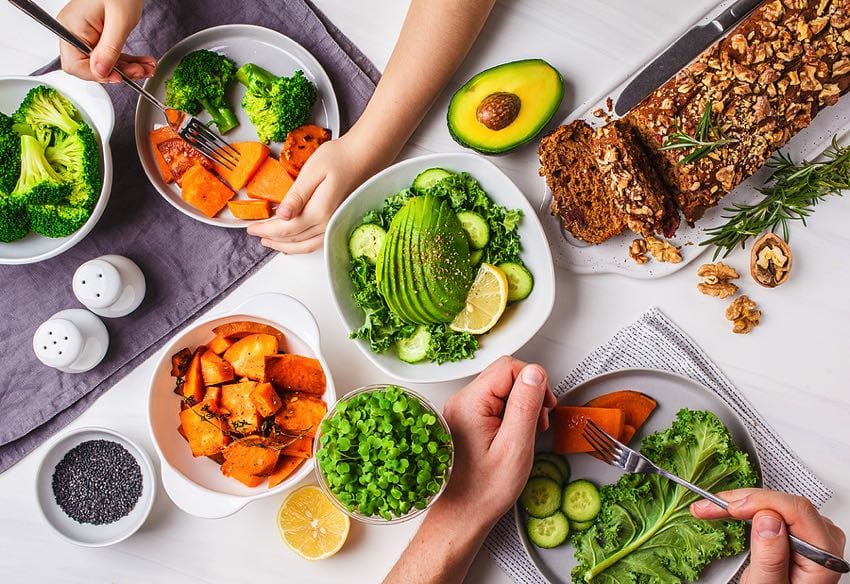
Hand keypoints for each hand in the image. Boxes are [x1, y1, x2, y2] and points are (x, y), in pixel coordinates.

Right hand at [57, 0, 153, 82]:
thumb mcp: (119, 21)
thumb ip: (109, 50)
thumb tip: (100, 72)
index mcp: (72, 28)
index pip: (75, 65)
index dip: (98, 75)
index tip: (119, 77)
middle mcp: (74, 32)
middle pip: (91, 66)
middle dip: (118, 72)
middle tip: (140, 71)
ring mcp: (85, 32)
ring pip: (103, 62)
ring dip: (127, 68)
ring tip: (147, 67)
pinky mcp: (97, 33)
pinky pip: (109, 53)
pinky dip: (126, 60)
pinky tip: (142, 62)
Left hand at [246, 133, 386, 253]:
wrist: (365, 156)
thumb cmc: (339, 158)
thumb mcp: (312, 171)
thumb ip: (297, 196)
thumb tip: (281, 216)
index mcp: (319, 211)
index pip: (285, 228)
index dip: (266, 229)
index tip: (251, 227)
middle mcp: (328, 223)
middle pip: (294, 240)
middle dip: (272, 239)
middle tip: (255, 233)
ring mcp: (334, 225)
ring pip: (305, 245)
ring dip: (285, 246)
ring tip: (270, 241)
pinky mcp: (338, 222)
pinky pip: (317, 242)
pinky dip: (301, 245)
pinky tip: (293, 243)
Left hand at [436, 356, 556, 529]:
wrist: (461, 514)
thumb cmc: (484, 490)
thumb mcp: (515, 447)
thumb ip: (525, 406)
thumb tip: (535, 372)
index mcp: (470, 403)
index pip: (509, 367)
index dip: (534, 382)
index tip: (544, 407)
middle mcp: (461, 401)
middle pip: (505, 374)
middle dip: (529, 394)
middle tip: (538, 422)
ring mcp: (461, 410)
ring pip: (501, 388)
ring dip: (521, 405)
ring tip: (527, 433)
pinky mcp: (466, 419)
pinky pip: (494, 403)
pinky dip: (510, 415)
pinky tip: (515, 435)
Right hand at [691, 489, 845, 582]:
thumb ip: (770, 557)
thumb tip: (768, 517)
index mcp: (823, 556)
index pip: (797, 510)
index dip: (760, 502)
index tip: (730, 509)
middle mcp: (822, 542)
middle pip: (783, 503)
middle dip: (742, 501)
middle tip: (710, 507)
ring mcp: (810, 536)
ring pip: (774, 504)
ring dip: (739, 504)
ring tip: (711, 509)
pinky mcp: (795, 533)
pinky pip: (770, 511)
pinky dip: (745, 510)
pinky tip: (726, 511)